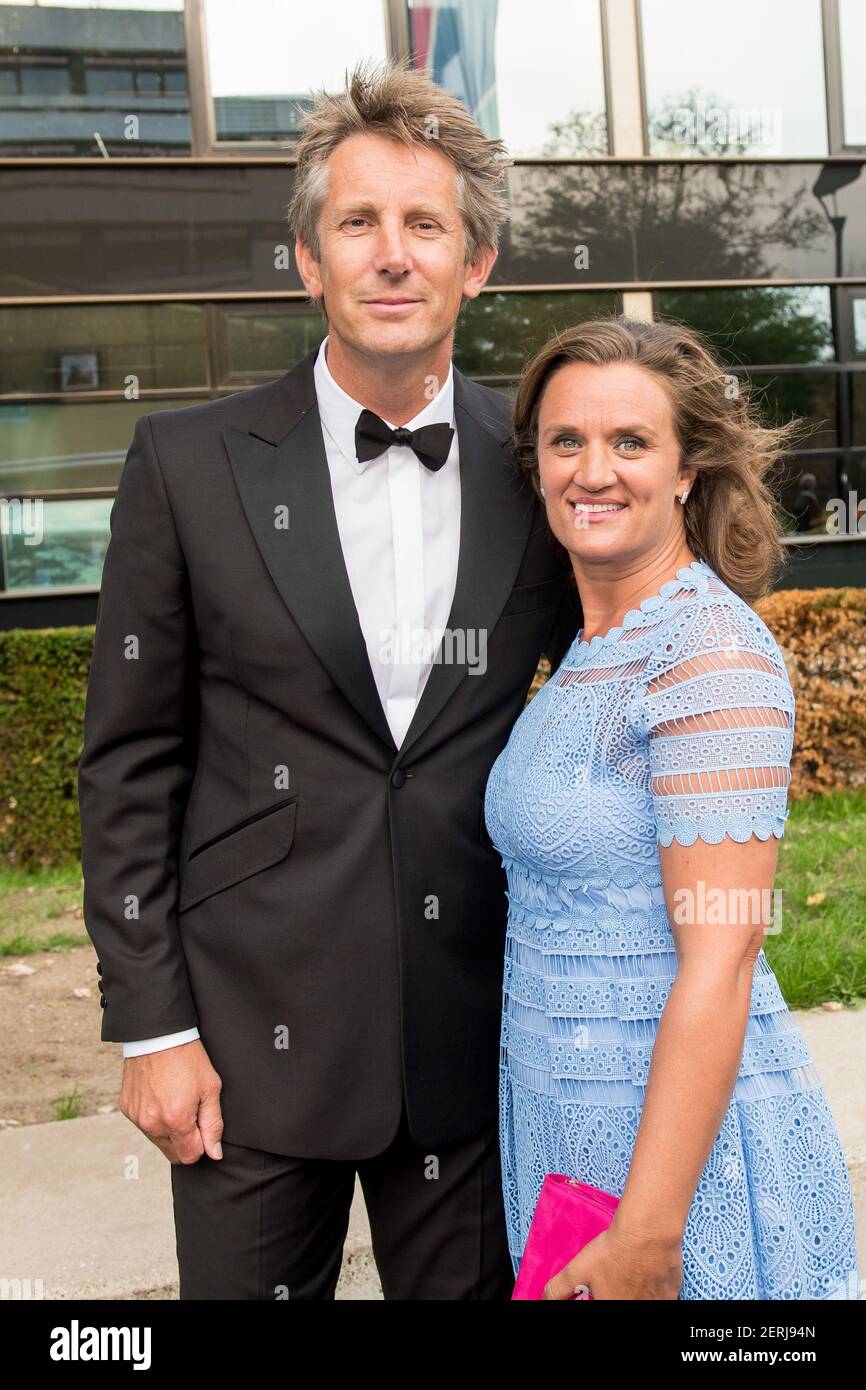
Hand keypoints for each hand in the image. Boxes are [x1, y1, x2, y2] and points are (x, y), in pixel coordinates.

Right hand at [118, 1039, 223, 1164]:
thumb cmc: (187, 1058)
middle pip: (172, 1153)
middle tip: (191, 1111)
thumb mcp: (210, 1088)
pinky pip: (143, 1124)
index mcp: (176, 1121)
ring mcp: (136, 1117)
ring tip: (175, 1100)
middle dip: (185, 1140)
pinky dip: (153, 1117)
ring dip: (168, 1129)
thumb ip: (213, 1125)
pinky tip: (160, 1095)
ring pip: (157, 1140)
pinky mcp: (126, 1108)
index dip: (201, 1144)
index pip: (190, 1157)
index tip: (202, 1125)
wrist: (157, 1034)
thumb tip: (214, 1153)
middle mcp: (152, 1124)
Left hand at [542, 1224, 682, 1300]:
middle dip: (617, 1293)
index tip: (598, 1292)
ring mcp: (655, 1304)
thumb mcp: (576, 1269)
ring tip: (630, 1276)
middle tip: (616, 1282)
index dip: (598, 1297)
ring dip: (635, 1293)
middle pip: (623, 1302)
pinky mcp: (672, 1294)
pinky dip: (654, 1289)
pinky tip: (649, 1273)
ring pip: (642, 1302)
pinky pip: (662, 1297)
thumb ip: (558, 1289)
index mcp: (611, 1307)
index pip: (598, 1308)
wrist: (647, 1233)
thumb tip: (545, 1299)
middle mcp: (634, 1309)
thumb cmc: (613, 1251)